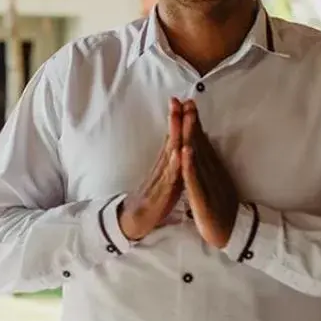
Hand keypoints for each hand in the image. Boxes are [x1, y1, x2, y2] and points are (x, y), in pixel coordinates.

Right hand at [118, 99, 185, 241]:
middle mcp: (163, 166)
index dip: (179, 119)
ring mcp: (161, 178)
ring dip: (176, 134)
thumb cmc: (154, 199)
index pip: (174, 137)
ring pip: (170, 153)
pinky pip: (169, 177)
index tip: (185, 99)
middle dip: (176, 119)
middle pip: (171, 139)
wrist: (135, 221)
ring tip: (180, 118)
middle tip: (180, 99)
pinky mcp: (161, 192)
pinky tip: (179, 152)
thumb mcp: (166, 177)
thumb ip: (172, 162)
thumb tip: (179, 145)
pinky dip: (175, 164)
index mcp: (167, 163)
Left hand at [180, 101, 240, 248]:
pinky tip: (185, 150)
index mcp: (210, 169)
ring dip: (192, 135)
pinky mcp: (202, 197)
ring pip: (197, 155)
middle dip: (193, 121)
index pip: (200, 142)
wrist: (230, 233)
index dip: (194, 122)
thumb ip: (209, 167)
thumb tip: (205, 150)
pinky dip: (189, 164)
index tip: (188, 103)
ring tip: (188, 115)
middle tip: (188, 100)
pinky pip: (194, 179)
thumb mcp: (213, 183)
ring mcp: (207, 183)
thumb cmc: (219, 209)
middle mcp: (210, 172)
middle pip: (199, 143)